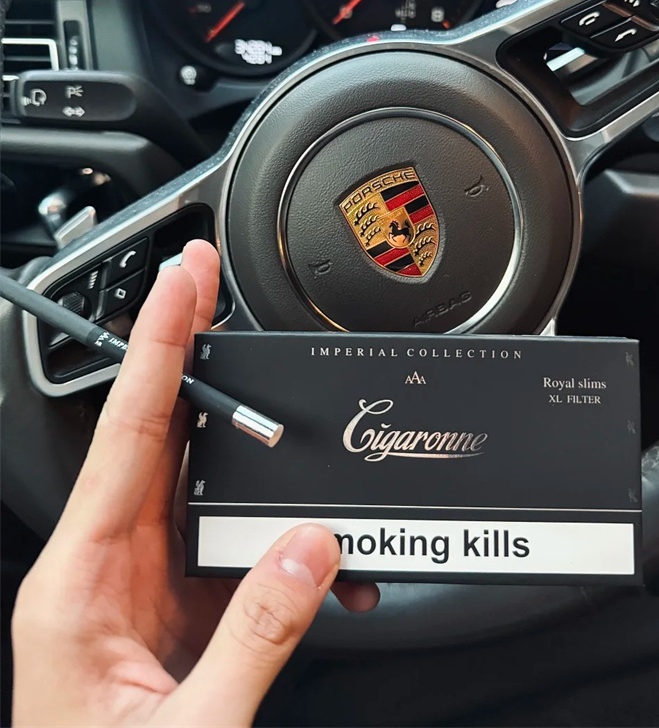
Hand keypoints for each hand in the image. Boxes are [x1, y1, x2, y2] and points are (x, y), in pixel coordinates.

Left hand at [12, 240, 377, 726]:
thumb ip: (253, 638)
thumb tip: (312, 549)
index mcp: (78, 582)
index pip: (127, 431)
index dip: (160, 344)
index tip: (181, 279)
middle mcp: (104, 568)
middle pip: (159, 435)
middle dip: (195, 356)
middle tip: (218, 289)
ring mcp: (143, 586)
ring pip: (200, 481)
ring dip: (249, 442)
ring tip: (288, 401)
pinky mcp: (178, 611)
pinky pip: (233, 544)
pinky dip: (282, 532)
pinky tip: (321, 544)